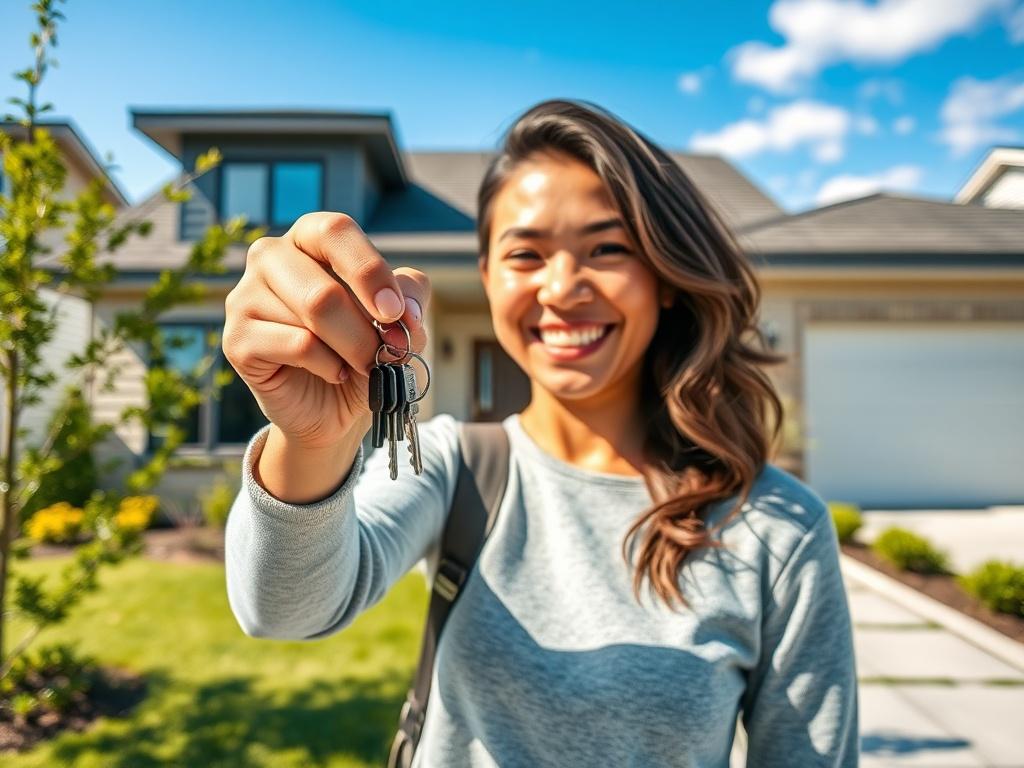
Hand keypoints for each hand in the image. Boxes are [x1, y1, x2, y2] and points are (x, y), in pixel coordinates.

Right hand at [222, 212, 429, 449]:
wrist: (333, 407)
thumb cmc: (362, 349)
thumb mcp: (399, 318)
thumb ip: (410, 295)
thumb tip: (405, 307)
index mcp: (310, 238)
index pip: (335, 231)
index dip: (369, 271)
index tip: (395, 311)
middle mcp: (270, 256)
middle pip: (324, 290)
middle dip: (366, 332)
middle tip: (387, 354)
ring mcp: (246, 296)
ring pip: (311, 318)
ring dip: (352, 350)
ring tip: (359, 364)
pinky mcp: (236, 338)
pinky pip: (295, 346)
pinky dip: (328, 365)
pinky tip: (332, 372)